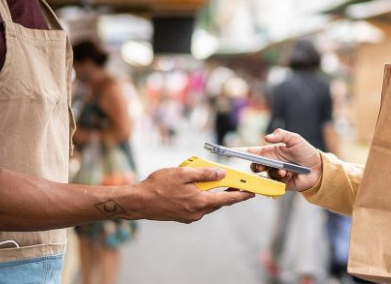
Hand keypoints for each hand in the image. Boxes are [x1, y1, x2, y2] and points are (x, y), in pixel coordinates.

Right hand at [130, 167, 253, 222]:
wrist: (139, 202)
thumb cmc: (158, 185)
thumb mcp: (183, 174)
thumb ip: (204, 174)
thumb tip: (221, 174)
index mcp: (200, 202)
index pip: (227, 199)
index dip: (241, 195)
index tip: (252, 192)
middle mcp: (197, 213)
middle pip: (218, 202)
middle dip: (228, 193)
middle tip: (236, 184)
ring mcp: (189, 216)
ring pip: (208, 205)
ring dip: (214, 195)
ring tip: (216, 182)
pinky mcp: (182, 216)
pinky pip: (198, 207)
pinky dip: (202, 198)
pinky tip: (197, 188)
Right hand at [243, 129, 321, 191]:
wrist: (318, 168)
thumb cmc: (305, 152)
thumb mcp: (294, 139)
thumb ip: (281, 135)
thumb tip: (267, 137)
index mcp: (270, 152)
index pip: (252, 152)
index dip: (241, 152)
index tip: (231, 151)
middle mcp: (270, 163)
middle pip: (254, 166)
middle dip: (255, 166)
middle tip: (261, 166)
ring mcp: (274, 174)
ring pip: (264, 176)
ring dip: (272, 172)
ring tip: (283, 170)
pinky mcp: (280, 184)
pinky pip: (273, 184)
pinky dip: (278, 179)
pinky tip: (287, 175)